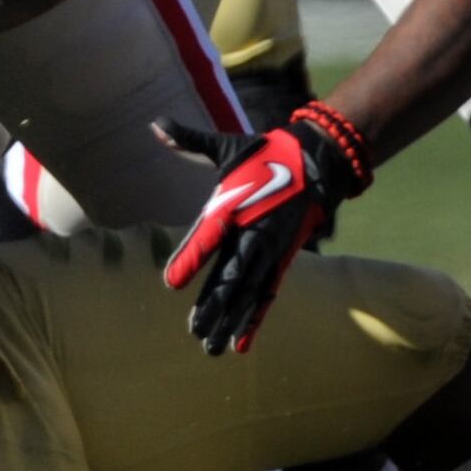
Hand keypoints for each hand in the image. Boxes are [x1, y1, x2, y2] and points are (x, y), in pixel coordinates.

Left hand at [158, 114, 367, 354]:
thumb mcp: (225, 145)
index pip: (208, 235)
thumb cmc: (262, 155)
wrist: (315, 163)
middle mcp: (252, 233)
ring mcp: (269, 250)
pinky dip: (254, 319)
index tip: (171, 282)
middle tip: (194, 330)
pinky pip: (265, 294)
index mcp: (234, 205)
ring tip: (210, 346)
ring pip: (247, 292)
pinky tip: (241, 344)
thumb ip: (188, 139)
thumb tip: (154, 124)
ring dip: (229, 319)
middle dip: (213, 304)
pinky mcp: (280, 261)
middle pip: (230, 275)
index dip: (190, 258)